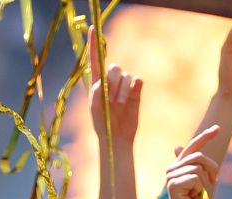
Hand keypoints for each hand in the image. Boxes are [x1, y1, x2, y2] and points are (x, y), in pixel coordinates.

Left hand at [89, 28, 143, 142]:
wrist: (118, 137)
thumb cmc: (103, 124)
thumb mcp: (95, 109)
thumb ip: (96, 94)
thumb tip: (102, 83)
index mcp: (97, 82)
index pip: (95, 59)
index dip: (94, 44)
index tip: (93, 28)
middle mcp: (111, 81)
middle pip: (114, 67)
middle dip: (114, 81)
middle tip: (112, 97)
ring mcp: (124, 86)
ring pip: (126, 75)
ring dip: (122, 90)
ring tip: (120, 104)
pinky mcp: (136, 92)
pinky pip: (137, 80)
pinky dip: (135, 87)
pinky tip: (130, 98)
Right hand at [165, 127, 221, 198]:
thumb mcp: (199, 182)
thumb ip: (193, 166)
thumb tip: (177, 146)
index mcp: (178, 166)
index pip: (192, 147)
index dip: (205, 136)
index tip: (218, 127)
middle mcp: (172, 168)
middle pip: (199, 156)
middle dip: (212, 169)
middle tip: (213, 183)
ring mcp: (171, 175)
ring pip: (198, 167)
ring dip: (204, 182)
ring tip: (197, 194)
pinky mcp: (173, 184)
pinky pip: (195, 178)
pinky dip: (199, 189)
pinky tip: (192, 197)